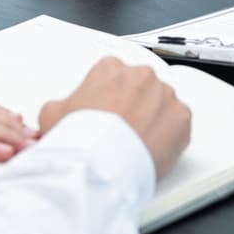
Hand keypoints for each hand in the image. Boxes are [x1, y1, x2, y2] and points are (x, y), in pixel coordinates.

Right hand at [38, 56, 191, 178]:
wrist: (101, 165)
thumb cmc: (79, 139)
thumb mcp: (51, 114)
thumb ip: (62, 103)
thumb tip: (63, 110)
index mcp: (111, 68)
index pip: (114, 74)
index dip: (109, 96)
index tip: (108, 112)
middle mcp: (141, 75)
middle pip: (141, 87)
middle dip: (135, 105)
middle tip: (123, 129)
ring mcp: (165, 94)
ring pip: (163, 103)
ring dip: (154, 118)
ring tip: (137, 142)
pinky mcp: (182, 117)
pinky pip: (180, 122)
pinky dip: (171, 134)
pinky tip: (154, 148)